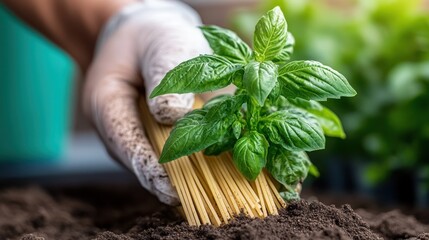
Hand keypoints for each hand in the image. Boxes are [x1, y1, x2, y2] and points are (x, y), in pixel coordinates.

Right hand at [83, 1, 211, 204]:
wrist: (152, 40)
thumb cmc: (157, 39)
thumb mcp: (165, 45)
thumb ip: (166, 75)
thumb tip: (173, 116)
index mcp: (105, 102)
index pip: (124, 141)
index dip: (148, 168)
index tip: (171, 190)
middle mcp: (116, 127)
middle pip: (138, 161)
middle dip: (167, 181)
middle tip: (198, 200)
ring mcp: (134, 135)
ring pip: (155, 162)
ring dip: (181, 176)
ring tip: (210, 192)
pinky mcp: (154, 138)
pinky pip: (169, 156)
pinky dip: (191, 164)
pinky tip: (215, 172)